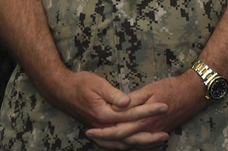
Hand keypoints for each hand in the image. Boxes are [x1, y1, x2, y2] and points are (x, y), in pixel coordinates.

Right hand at [47, 70, 168, 149]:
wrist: (61, 90)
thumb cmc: (80, 83)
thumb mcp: (97, 84)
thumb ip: (113, 94)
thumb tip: (128, 102)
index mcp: (104, 114)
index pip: (132, 115)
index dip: (149, 111)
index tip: (164, 106)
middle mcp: (103, 126)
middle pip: (129, 137)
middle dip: (149, 135)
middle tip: (166, 133)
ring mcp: (101, 131)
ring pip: (124, 143)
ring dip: (142, 143)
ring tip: (158, 140)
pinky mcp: (101, 131)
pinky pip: (117, 143)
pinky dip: (129, 145)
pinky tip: (140, 143)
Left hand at [85, 70, 204, 148]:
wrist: (192, 93)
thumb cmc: (171, 88)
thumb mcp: (150, 90)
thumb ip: (133, 100)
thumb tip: (118, 107)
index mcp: (143, 118)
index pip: (119, 130)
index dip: (103, 131)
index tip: (90, 129)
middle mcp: (148, 129)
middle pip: (122, 140)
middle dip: (105, 140)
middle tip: (91, 135)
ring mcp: (154, 132)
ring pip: (131, 144)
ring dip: (115, 143)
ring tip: (101, 140)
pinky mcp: (159, 131)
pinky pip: (141, 143)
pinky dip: (129, 143)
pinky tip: (122, 141)